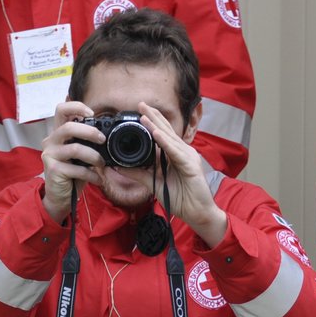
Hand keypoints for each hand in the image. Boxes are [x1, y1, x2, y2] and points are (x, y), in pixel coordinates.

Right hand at [40, 100, 102, 222]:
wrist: (60, 197)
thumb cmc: (72, 174)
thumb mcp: (79, 155)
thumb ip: (85, 142)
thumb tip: (106, 136)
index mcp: (58, 133)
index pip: (61, 110)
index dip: (77, 107)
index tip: (92, 114)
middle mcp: (50, 141)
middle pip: (68, 127)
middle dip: (90, 132)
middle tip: (103, 140)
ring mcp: (50, 155)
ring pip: (75, 148)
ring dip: (94, 156)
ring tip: (102, 164)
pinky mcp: (53, 169)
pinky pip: (77, 168)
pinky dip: (92, 175)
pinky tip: (98, 180)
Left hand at [137, 103, 223, 245]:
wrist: (197, 213)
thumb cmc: (180, 198)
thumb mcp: (153, 184)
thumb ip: (138, 174)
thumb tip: (118, 167)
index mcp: (175, 155)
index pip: (162, 134)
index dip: (151, 122)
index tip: (138, 112)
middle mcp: (183, 152)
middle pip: (166, 131)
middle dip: (153, 116)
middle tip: (140, 104)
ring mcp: (188, 157)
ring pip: (170, 138)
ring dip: (156, 126)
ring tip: (144, 115)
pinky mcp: (191, 165)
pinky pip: (175, 151)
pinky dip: (165, 142)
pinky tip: (156, 134)